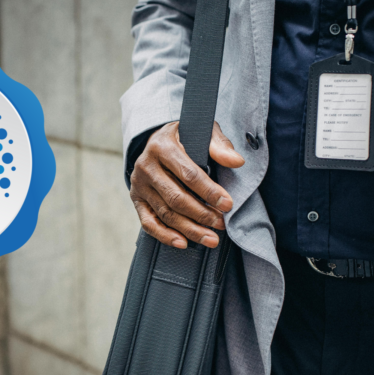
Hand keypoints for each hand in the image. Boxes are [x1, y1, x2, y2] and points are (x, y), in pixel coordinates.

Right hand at [130, 121, 244, 248]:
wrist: (158, 140)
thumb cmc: (184, 136)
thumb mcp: (202, 131)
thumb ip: (219, 145)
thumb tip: (236, 161)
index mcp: (162, 146)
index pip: (189, 174)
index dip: (209, 192)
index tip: (227, 204)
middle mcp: (146, 166)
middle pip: (176, 198)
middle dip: (201, 214)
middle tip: (221, 224)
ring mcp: (139, 184)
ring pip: (165, 213)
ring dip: (189, 229)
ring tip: (211, 238)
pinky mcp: (136, 199)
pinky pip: (148, 222)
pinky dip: (165, 236)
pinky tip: (182, 242)